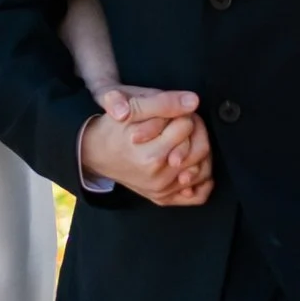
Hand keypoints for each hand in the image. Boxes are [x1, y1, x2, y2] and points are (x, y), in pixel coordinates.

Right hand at [82, 86, 213, 206]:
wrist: (95, 152)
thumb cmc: (114, 128)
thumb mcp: (132, 108)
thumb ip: (163, 103)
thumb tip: (193, 101)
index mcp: (150, 157)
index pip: (186, 127)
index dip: (184, 112)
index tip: (174, 111)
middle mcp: (157, 178)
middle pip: (200, 149)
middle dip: (195, 129)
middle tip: (182, 122)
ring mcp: (161, 192)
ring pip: (203, 169)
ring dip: (201, 149)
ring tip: (186, 139)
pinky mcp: (164, 198)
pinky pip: (198, 195)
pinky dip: (203, 180)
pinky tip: (194, 163)